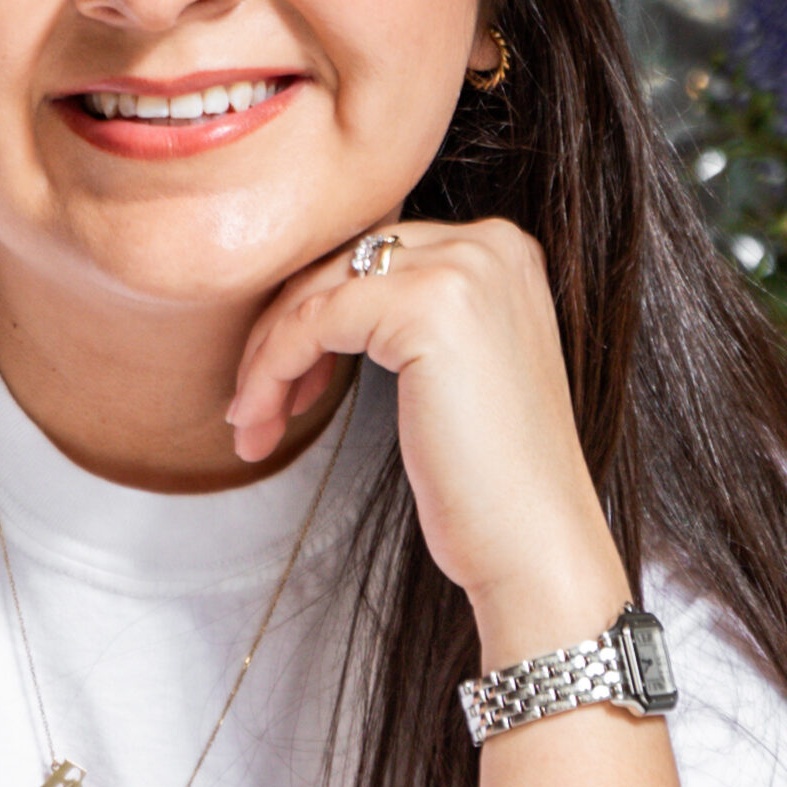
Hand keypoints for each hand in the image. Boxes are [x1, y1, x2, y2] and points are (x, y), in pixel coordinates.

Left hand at [221, 217, 623, 657]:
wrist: (535, 542)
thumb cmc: (490, 479)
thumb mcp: (453, 370)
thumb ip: (406, 318)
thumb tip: (314, 304)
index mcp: (500, 251)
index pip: (372, 256)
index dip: (312, 314)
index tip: (284, 382)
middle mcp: (489, 244)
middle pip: (340, 264)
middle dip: (281, 334)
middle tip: (254, 405)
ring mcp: (463, 269)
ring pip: (316, 292)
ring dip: (266, 360)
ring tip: (252, 423)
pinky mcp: (428, 307)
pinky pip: (311, 323)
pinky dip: (271, 370)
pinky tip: (261, 419)